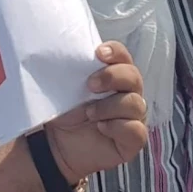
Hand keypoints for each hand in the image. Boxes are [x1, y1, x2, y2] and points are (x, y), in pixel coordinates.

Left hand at [44, 42, 147, 183]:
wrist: (56, 142)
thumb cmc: (65, 109)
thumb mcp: (67, 86)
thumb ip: (74, 68)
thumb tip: (65, 50)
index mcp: (113, 75)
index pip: (123, 56)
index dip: (115, 52)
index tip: (99, 53)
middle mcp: (128, 93)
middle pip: (134, 77)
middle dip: (112, 77)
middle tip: (90, 85)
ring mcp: (133, 117)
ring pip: (135, 104)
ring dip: (109, 106)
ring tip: (89, 113)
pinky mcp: (132, 140)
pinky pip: (136, 130)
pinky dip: (118, 127)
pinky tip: (101, 128)